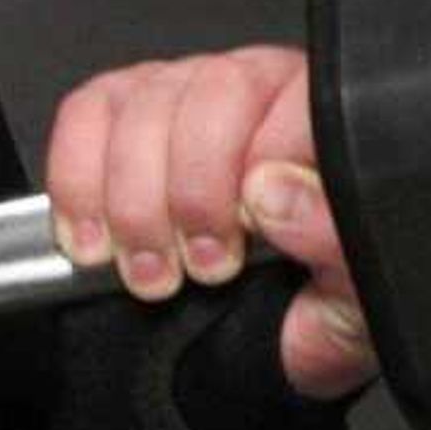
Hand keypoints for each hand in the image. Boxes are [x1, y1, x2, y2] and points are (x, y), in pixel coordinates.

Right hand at [41, 49, 378, 401]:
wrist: (274, 338)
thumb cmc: (319, 303)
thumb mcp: (352, 296)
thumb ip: (334, 239)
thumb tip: (278, 195)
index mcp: (332, 123)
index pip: (298, 101)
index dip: (263, 170)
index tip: (251, 236)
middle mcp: (264, 90)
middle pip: (213, 92)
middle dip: (194, 193)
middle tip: (203, 266)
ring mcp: (189, 92)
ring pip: (145, 104)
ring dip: (133, 201)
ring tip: (153, 272)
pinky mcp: (125, 112)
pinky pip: (87, 114)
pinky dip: (78, 182)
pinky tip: (96, 240)